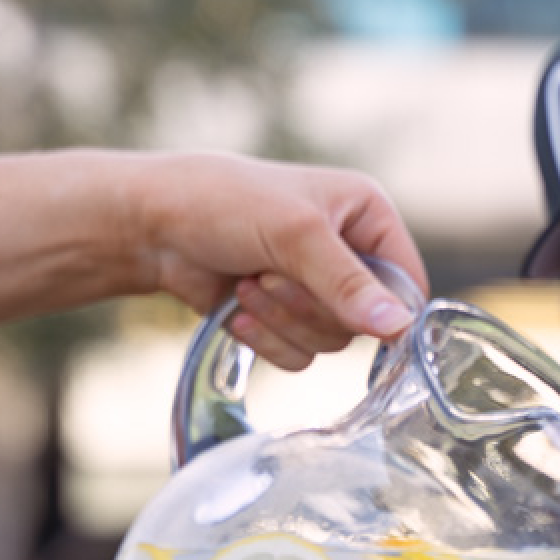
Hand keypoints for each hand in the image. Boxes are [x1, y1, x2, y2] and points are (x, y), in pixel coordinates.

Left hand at [131, 153, 428, 369]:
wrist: (152, 226)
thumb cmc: (222, 203)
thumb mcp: (294, 235)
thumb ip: (347, 284)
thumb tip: (398, 327)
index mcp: (367, 215)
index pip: (407, 283)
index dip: (386, 310)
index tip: (357, 320)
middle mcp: (349, 253)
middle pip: (365, 322)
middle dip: (309, 307)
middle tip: (270, 275)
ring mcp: (316, 289)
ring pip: (330, 342)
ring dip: (283, 320)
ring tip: (248, 283)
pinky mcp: (285, 318)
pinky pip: (300, 356)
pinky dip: (266, 338)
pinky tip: (237, 309)